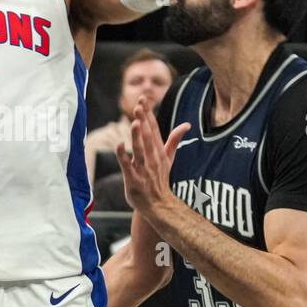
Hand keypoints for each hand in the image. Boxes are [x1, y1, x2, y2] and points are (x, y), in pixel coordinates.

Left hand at [116, 99, 189, 217]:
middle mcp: (152, 159)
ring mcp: (144, 170)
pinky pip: (128, 167)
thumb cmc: (160, 180)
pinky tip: (119, 145)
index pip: (154, 129)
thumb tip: (186, 125)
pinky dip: (124, 156)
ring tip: (135, 123)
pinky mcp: (134, 180)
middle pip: (148, 137)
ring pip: (140, 150)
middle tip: (139, 106)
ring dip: (137, 137)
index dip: (148, 115)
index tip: (144, 100)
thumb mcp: (169, 159)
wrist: (158, 206)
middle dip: (144, 121)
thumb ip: (174, 140)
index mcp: (159, 152)